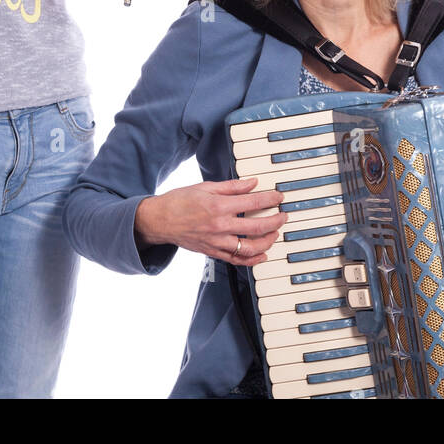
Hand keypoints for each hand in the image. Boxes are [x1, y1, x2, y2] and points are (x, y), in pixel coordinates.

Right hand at [135, 178, 285, 266]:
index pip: (252, 203)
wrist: (159, 220)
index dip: (270, 200)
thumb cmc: (180, 201)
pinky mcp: (212, 252)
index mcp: (218, 206)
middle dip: (275, 221)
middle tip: (283, 215)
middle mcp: (219, 226)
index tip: (279, 197)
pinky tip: (262, 255)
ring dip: (267, 242)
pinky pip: (236, 260)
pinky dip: (251, 260)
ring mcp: (216, 242)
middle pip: (256, 227)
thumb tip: (252, 183)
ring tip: (275, 233)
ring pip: (249, 248)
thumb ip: (232, 186)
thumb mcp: (206, 187)